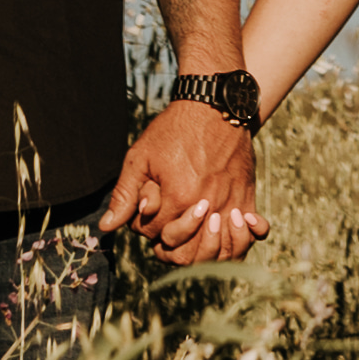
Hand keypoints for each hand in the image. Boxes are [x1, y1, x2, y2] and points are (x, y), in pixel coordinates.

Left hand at [104, 99, 262, 263]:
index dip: (145, 224)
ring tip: (193, 235)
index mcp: (178, 199)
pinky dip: (242, 241)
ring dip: (204, 251)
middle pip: (186, 253)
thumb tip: (106, 227)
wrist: (214, 106)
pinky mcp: (246, 197)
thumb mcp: (141, 157)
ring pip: (219, 253)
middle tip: (167, 223)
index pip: (155, 235)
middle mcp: (207, 207)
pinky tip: (229, 232)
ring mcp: (230, 204)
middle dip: (170, 243)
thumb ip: (125, 194)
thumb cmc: (174, 130)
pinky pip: (251, 235)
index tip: (149, 205)